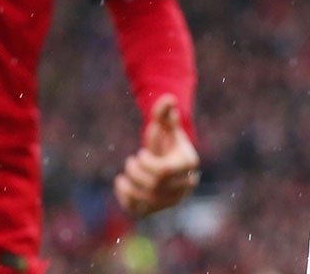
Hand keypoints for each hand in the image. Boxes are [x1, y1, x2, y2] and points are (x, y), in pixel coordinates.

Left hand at [113, 96, 200, 217]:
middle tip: (131, 161)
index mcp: (188, 165)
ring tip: (123, 176)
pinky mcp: (158, 210)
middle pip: (153, 185)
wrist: (169, 162)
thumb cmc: (167, 141)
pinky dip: (126, 200)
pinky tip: (121, 186)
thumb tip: (168, 98)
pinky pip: (140, 211)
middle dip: (136, 172)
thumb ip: (165, 113)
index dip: (146, 164)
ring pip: (147, 201)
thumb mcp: (166, 126)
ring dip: (130, 187)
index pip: (163, 172)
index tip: (141, 153)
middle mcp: (184, 186)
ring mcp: (171, 200)